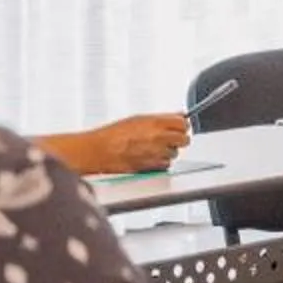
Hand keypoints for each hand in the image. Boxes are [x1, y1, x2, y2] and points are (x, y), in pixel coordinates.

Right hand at [42, 113, 191, 175]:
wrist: (98, 151)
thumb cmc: (112, 135)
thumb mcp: (138, 119)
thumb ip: (161, 118)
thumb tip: (177, 115)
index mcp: (155, 123)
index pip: (184, 123)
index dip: (181, 125)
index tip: (179, 126)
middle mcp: (158, 138)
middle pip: (184, 139)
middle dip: (179, 138)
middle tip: (170, 138)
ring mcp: (156, 153)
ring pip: (175, 153)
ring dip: (168, 151)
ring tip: (152, 147)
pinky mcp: (151, 167)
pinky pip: (165, 165)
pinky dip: (160, 162)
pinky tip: (149, 157)